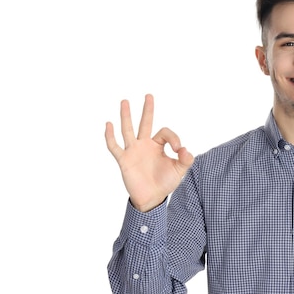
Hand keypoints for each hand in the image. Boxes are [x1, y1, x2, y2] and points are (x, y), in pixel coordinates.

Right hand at [105, 94, 193, 211]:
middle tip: (149, 95)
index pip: (164, 132)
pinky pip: (114, 146)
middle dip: (148, 110)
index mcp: (158, 146)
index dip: (173, 137)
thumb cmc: (165, 183)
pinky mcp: (124, 160)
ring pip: (128, 130)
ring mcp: (133, 151)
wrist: (152, 198)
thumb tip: (185, 149)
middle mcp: (145, 145)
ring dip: (126, 116)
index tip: (178, 149)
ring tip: (125, 101)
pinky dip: (110, 136)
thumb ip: (185, 159)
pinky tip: (108, 124)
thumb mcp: (179, 170)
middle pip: (145, 123)